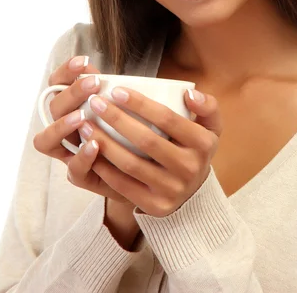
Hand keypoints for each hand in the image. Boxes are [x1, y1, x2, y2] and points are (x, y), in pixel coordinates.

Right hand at [33, 56, 127, 201]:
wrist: (149, 170)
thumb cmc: (136, 132)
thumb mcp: (129, 108)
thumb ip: (120, 93)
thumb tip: (118, 76)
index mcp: (74, 106)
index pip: (57, 83)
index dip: (66, 71)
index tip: (84, 61)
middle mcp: (66, 129)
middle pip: (53, 107)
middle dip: (72, 93)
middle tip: (94, 84)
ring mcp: (70, 152)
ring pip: (45, 140)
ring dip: (62, 125)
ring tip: (82, 116)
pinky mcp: (83, 176)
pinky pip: (73, 170)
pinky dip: (82, 156)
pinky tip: (96, 145)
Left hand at [78, 87, 222, 216]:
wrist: (195, 193)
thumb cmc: (194, 148)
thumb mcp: (210, 126)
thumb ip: (206, 105)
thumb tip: (188, 93)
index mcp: (203, 143)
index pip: (168, 118)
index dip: (140, 104)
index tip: (116, 91)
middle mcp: (190, 168)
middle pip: (146, 140)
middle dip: (116, 119)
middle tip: (96, 103)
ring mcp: (172, 190)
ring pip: (131, 164)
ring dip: (104, 143)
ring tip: (85, 125)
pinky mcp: (155, 206)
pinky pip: (123, 185)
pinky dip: (104, 167)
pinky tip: (90, 151)